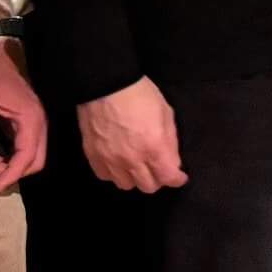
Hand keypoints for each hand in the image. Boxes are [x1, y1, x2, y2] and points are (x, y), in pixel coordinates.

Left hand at [0, 41, 48, 192]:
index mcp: (30, 119)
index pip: (26, 158)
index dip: (11, 176)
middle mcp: (38, 123)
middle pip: (36, 162)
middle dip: (14, 175)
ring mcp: (36, 123)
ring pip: (34, 157)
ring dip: (14, 168)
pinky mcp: (28, 123)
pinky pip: (27, 148)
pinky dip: (14, 159)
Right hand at [80, 77, 183, 193]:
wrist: (106, 85)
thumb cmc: (140, 95)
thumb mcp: (166, 114)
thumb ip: (170, 142)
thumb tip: (173, 162)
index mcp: (154, 147)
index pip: (168, 178)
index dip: (177, 179)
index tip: (179, 176)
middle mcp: (132, 159)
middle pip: (148, 186)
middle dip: (157, 179)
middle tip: (158, 167)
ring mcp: (110, 159)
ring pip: (126, 185)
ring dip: (135, 178)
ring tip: (137, 165)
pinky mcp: (93, 156)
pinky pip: (105, 176)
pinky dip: (114, 173)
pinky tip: (118, 162)